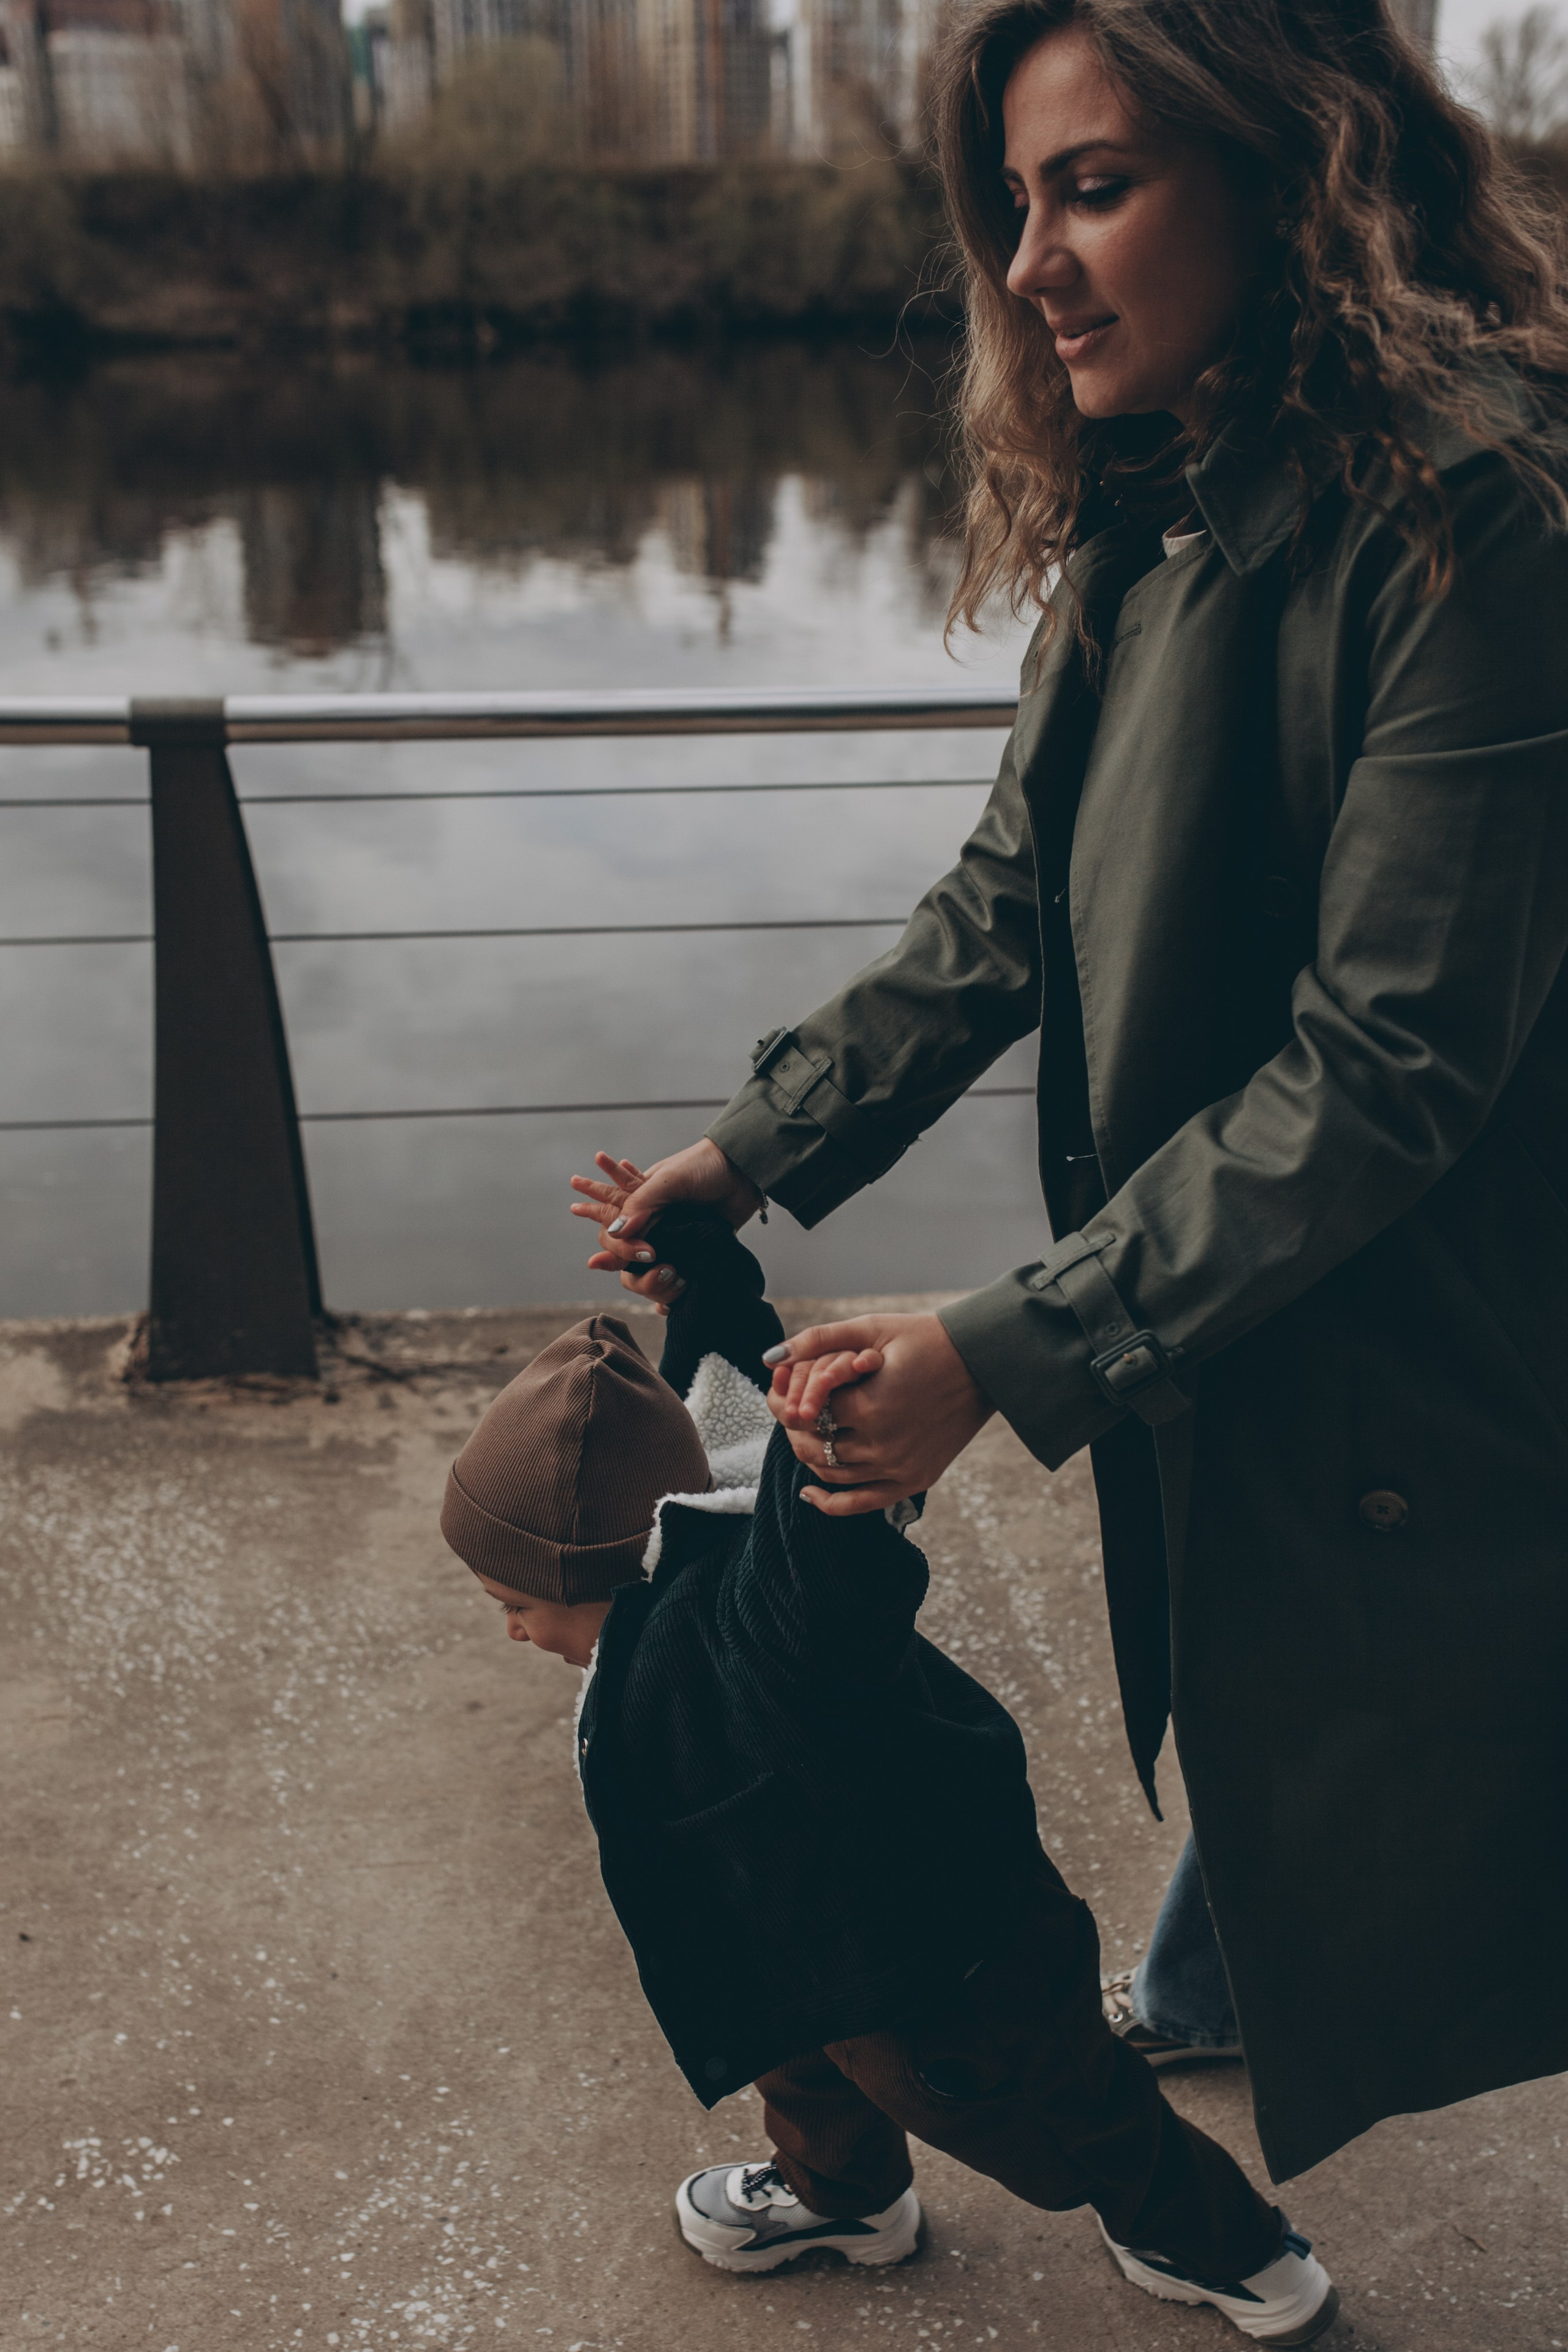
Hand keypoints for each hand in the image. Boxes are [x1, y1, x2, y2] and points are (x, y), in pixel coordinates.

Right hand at [569, 1140, 762, 1311]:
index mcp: (640, 1202)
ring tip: (676, 1275)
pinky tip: (670, 1308)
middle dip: (631, 1265)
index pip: (610, 1224)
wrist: (746, 1173)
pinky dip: (669, 1298)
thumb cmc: (704, 1168)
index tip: (609, 1256)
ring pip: (646, 1275)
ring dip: (654, 1284)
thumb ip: (640, 1204)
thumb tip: (616, 1233)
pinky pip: (674, 1282)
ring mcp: (673, 1242)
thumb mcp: (669, 1180)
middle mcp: (652, 1224)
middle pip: (624, 1258)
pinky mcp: (694, 1254)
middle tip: (655, 1257)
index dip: (605, 1239)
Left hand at [766, 1313, 994, 1513]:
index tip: (781, 1392)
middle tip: (791, 1412)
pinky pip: (861, 1503)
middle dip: (794, 1429)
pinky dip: (830, 1502)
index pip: (804, 1416)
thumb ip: (817, 1340)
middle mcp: (883, 1445)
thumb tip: (768, 1360)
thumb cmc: (924, 1338)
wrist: (981, 1362)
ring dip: (809, 1456)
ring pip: (831, 1474)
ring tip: (805, 1436)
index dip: (786, 1403)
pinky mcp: (914, 1480)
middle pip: (813, 1447)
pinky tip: (809, 1491)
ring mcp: (899, 1468)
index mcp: (870, 1407)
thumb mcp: (871, 1328)